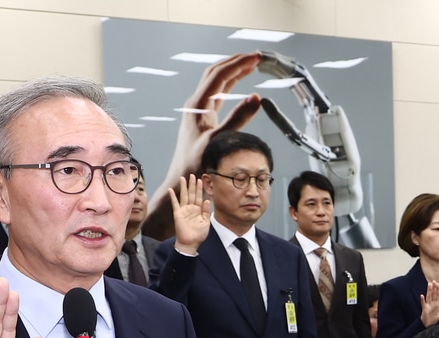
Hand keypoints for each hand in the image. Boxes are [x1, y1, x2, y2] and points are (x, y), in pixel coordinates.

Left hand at [145, 53, 262, 238]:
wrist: (182, 179)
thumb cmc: (196, 164)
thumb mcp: (218, 141)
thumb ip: (238, 119)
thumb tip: (256, 98)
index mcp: (197, 106)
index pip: (220, 76)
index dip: (238, 64)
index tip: (256, 58)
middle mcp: (196, 104)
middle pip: (216, 73)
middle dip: (236, 62)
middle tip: (256, 57)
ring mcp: (199, 110)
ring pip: (217, 82)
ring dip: (233, 71)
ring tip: (251, 64)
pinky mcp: (204, 118)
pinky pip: (218, 94)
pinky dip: (230, 85)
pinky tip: (240, 83)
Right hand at [169, 174, 211, 252]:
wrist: (191, 243)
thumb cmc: (199, 235)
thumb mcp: (206, 222)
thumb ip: (206, 211)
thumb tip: (207, 200)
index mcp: (198, 211)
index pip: (199, 197)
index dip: (199, 189)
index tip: (200, 180)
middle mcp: (191, 209)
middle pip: (192, 194)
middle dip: (192, 185)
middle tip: (192, 175)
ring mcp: (184, 211)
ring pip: (184, 196)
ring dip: (183, 187)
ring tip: (183, 178)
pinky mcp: (178, 214)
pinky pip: (175, 204)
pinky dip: (173, 197)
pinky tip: (171, 190)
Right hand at [419, 280, 438, 326]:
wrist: (427, 325)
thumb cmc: (432, 319)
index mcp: (435, 304)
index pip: (436, 295)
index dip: (437, 289)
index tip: (437, 283)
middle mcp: (431, 303)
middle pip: (432, 294)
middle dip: (433, 288)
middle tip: (433, 281)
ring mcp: (427, 305)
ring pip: (428, 297)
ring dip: (428, 291)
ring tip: (429, 285)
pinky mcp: (424, 309)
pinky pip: (423, 304)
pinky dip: (422, 300)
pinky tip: (422, 296)